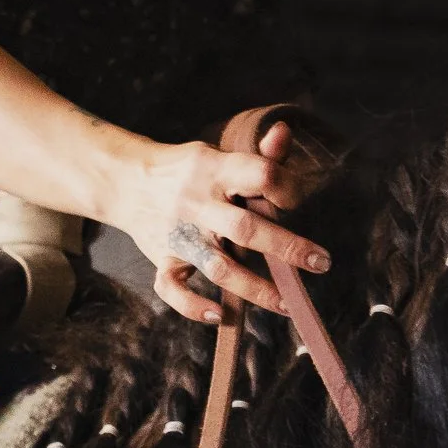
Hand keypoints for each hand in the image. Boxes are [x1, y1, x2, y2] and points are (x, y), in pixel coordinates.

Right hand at [122, 120, 331, 322]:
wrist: (126, 181)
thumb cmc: (189, 172)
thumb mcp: (219, 157)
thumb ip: (257, 155)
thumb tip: (284, 132)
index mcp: (216, 172)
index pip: (259, 175)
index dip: (285, 188)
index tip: (297, 202)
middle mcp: (198, 204)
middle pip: (246, 229)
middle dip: (287, 248)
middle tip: (320, 263)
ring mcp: (179, 235)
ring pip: (218, 268)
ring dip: (255, 289)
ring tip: (286, 304)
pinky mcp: (162, 259)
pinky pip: (172, 289)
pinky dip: (192, 306)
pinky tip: (219, 316)